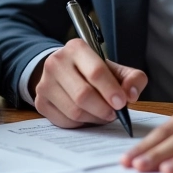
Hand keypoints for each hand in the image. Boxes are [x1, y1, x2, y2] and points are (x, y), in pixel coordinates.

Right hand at [31, 39, 146, 128]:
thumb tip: (131, 95)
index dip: (111, 90)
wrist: (64, 72)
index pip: (95, 72)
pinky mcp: (40, 102)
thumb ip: (132, 78)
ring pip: (74, 111)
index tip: (121, 103)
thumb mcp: (115, 69)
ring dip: (93, 118)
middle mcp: (56, 62)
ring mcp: (44, 83)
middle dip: (103, 109)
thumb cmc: (93, 71)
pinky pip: (64, 121)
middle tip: (113, 113)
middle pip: (83, 95)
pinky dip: (80, 124)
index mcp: (76, 48)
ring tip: (101, 114)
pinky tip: (86, 116)